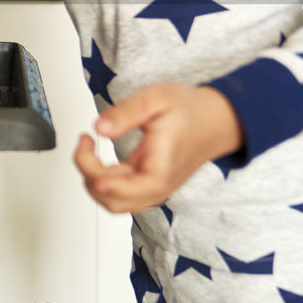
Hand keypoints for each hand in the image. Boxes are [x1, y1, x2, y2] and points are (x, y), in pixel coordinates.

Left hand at [73, 83, 244, 213]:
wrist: (217, 120)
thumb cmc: (191, 111)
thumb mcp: (156, 100)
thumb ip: (126, 113)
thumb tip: (99, 128)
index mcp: (159, 172)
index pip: (116, 190)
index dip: (91, 171)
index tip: (86, 141)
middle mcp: (157, 187)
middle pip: (111, 202)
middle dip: (87, 175)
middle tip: (85, 143)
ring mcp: (154, 189)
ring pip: (114, 202)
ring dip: (94, 181)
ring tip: (89, 151)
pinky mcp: (151, 184)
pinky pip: (122, 195)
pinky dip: (104, 181)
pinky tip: (100, 159)